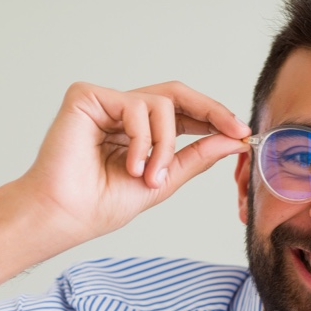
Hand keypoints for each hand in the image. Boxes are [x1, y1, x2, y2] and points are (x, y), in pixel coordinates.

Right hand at [20, 81, 250, 241]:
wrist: (67, 215)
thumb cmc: (103, 203)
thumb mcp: (165, 179)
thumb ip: (197, 156)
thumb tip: (234, 140)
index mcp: (140, 130)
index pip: (184, 112)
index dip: (215, 118)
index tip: (243, 134)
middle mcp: (123, 112)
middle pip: (177, 94)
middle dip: (212, 110)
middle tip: (234, 130)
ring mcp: (105, 102)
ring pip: (161, 103)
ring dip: (166, 144)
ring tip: (151, 176)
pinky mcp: (86, 96)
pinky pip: (136, 105)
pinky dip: (143, 139)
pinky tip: (132, 165)